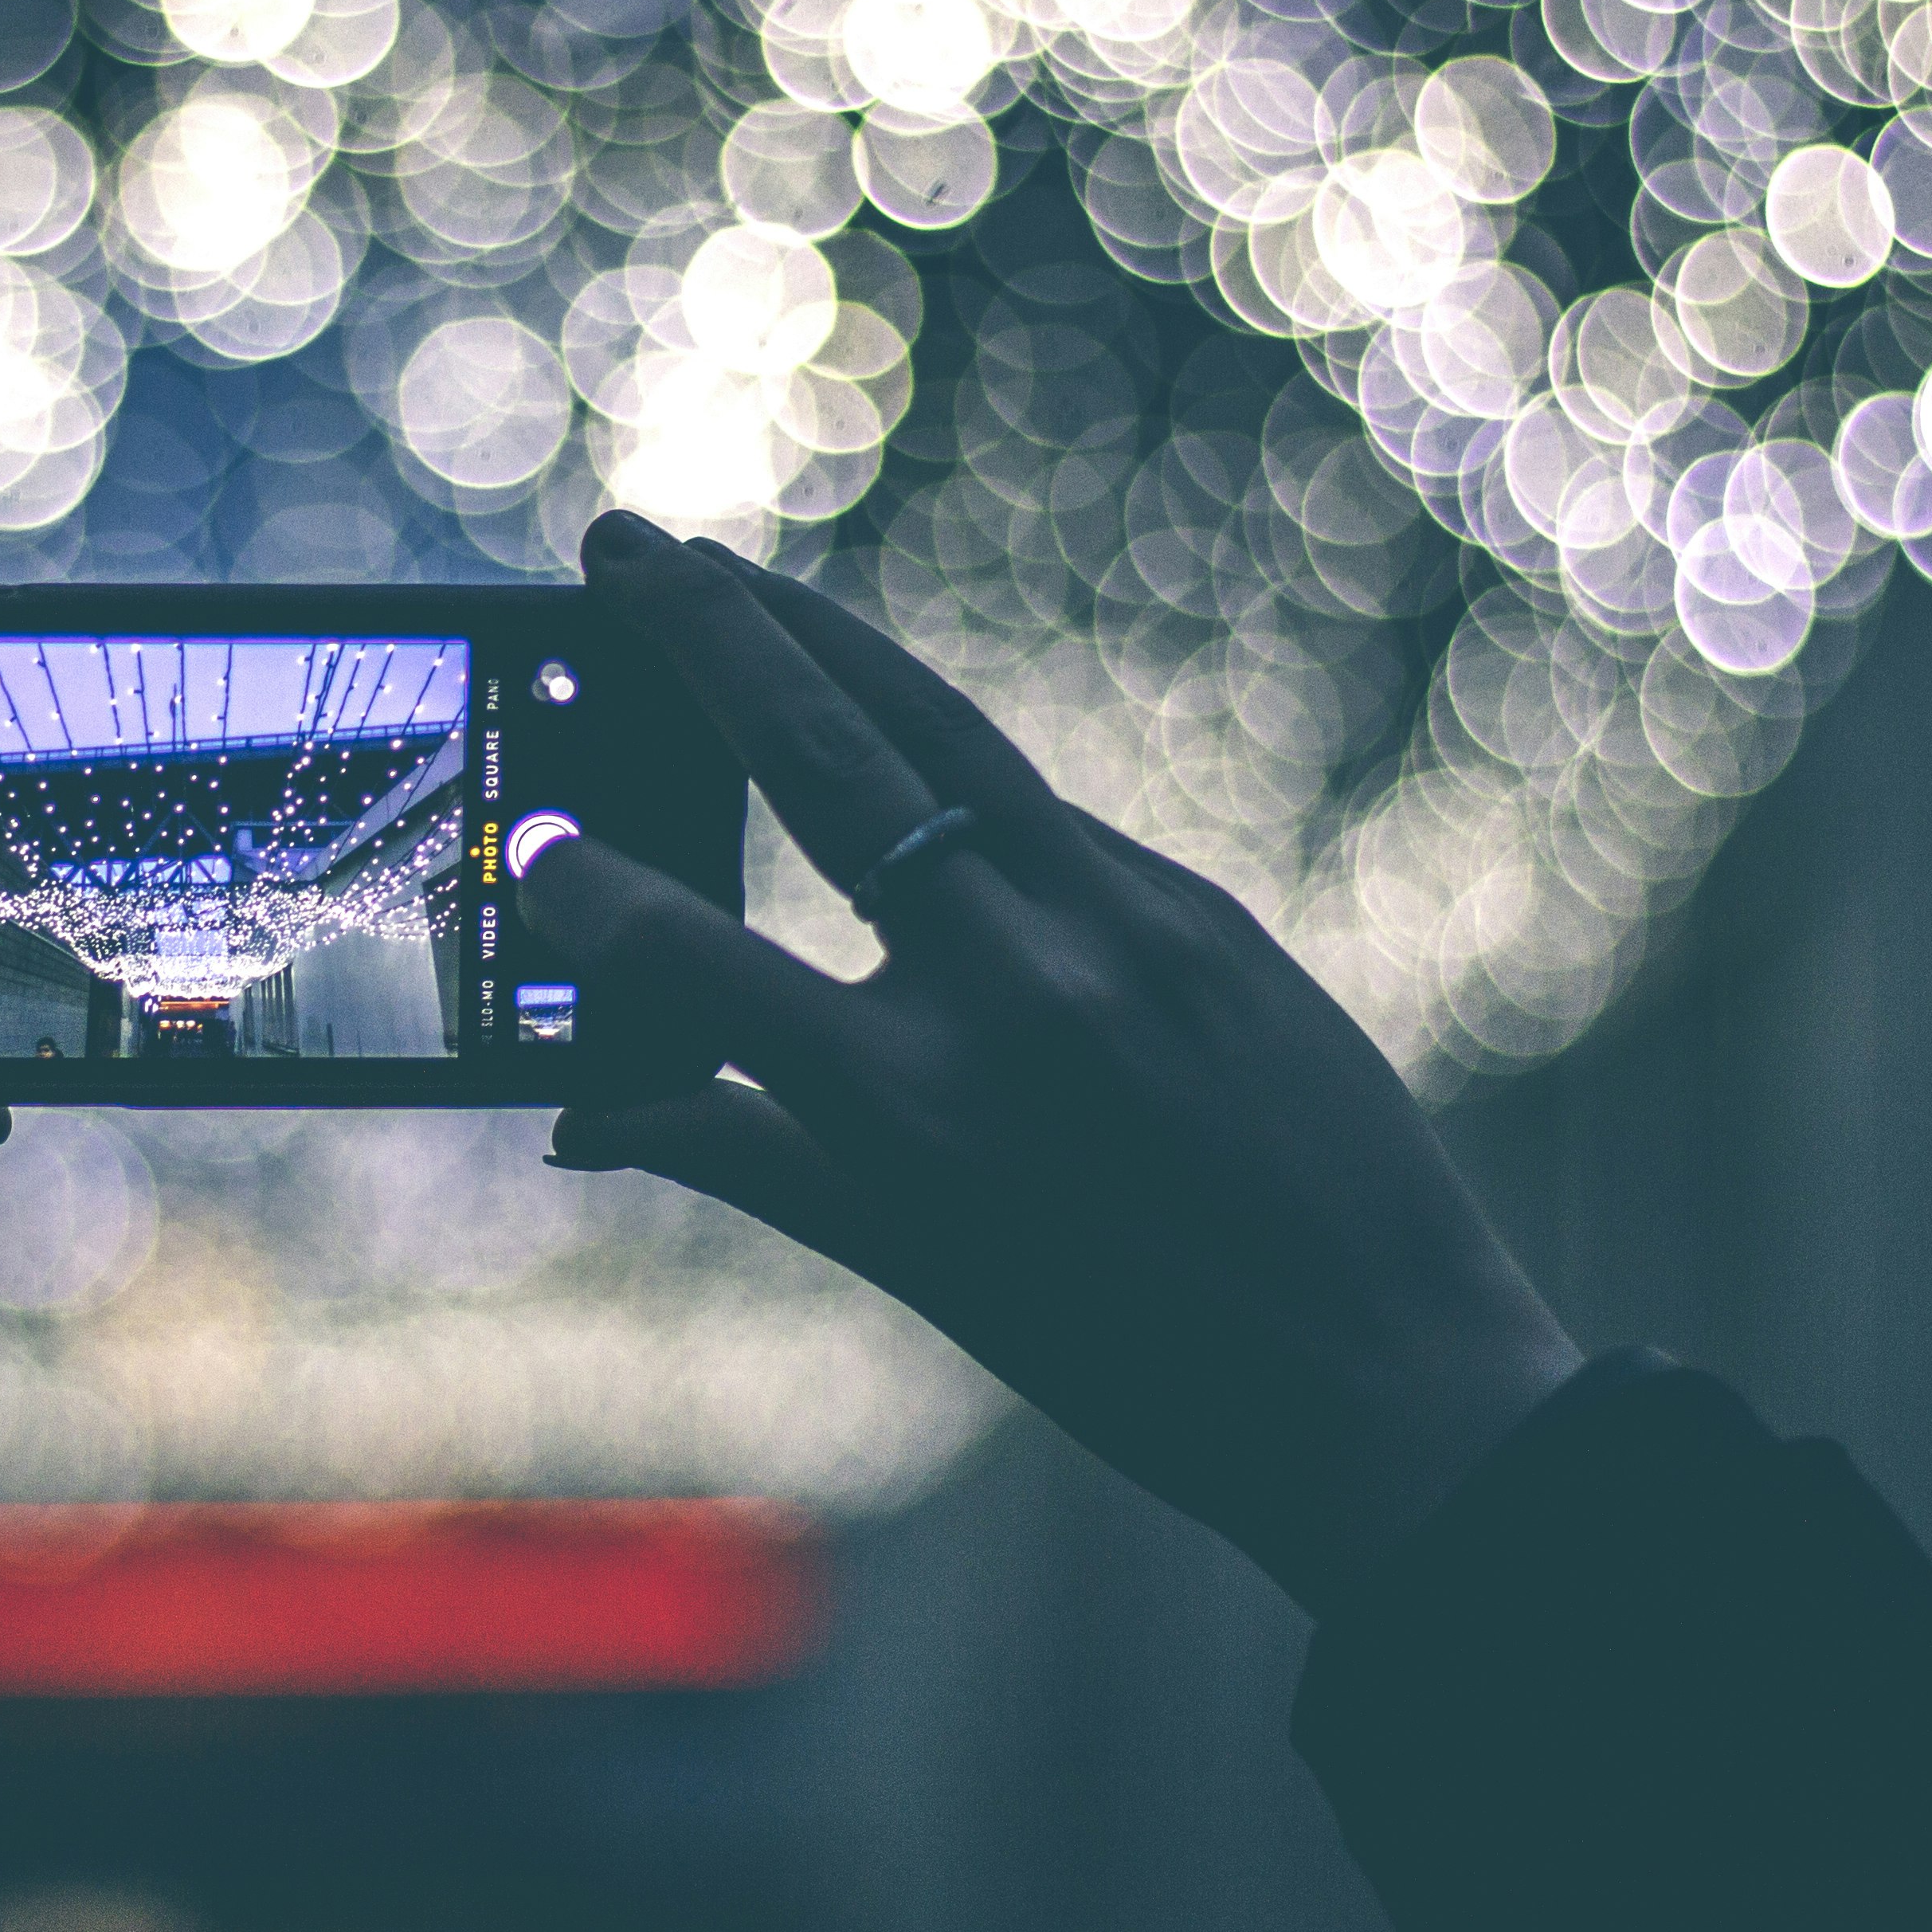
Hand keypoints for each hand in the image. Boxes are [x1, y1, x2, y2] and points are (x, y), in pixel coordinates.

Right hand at [530, 514, 1580, 1611]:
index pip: (696, 955)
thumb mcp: (917, 1273)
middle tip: (621, 543)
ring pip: (943, 732)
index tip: (535, 846)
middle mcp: (1011, 993)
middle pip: (826, 756)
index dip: (593, 891)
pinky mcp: (1203, 914)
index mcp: (911, 1113)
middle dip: (708, 635)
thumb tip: (585, 1118)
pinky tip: (892, 736)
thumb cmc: (1133, 1358)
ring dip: (824, 635)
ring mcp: (1121, 931)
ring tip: (730, 576)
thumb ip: (750, 1160)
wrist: (1395, 1388)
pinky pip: (1043, 815)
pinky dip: (948, 765)